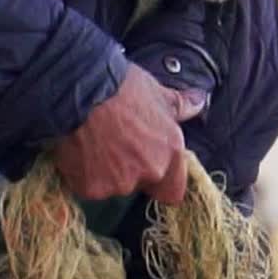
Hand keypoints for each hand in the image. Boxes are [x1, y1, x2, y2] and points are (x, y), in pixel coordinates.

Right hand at [54, 64, 205, 204]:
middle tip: (113, 144)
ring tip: (93, 143)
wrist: (80, 89)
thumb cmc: (120, 87)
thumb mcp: (157, 93)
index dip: (159, 182)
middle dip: (128, 170)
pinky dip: (81, 173)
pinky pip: (86, 186)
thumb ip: (180, 105)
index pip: (173, 191)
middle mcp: (151, 171)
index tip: (145, 167)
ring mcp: (121, 182)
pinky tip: (78, 150)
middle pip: (140, 185)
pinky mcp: (92, 187)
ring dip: (104, 172)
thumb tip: (200, 101)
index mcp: (171, 152)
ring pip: (112, 186)